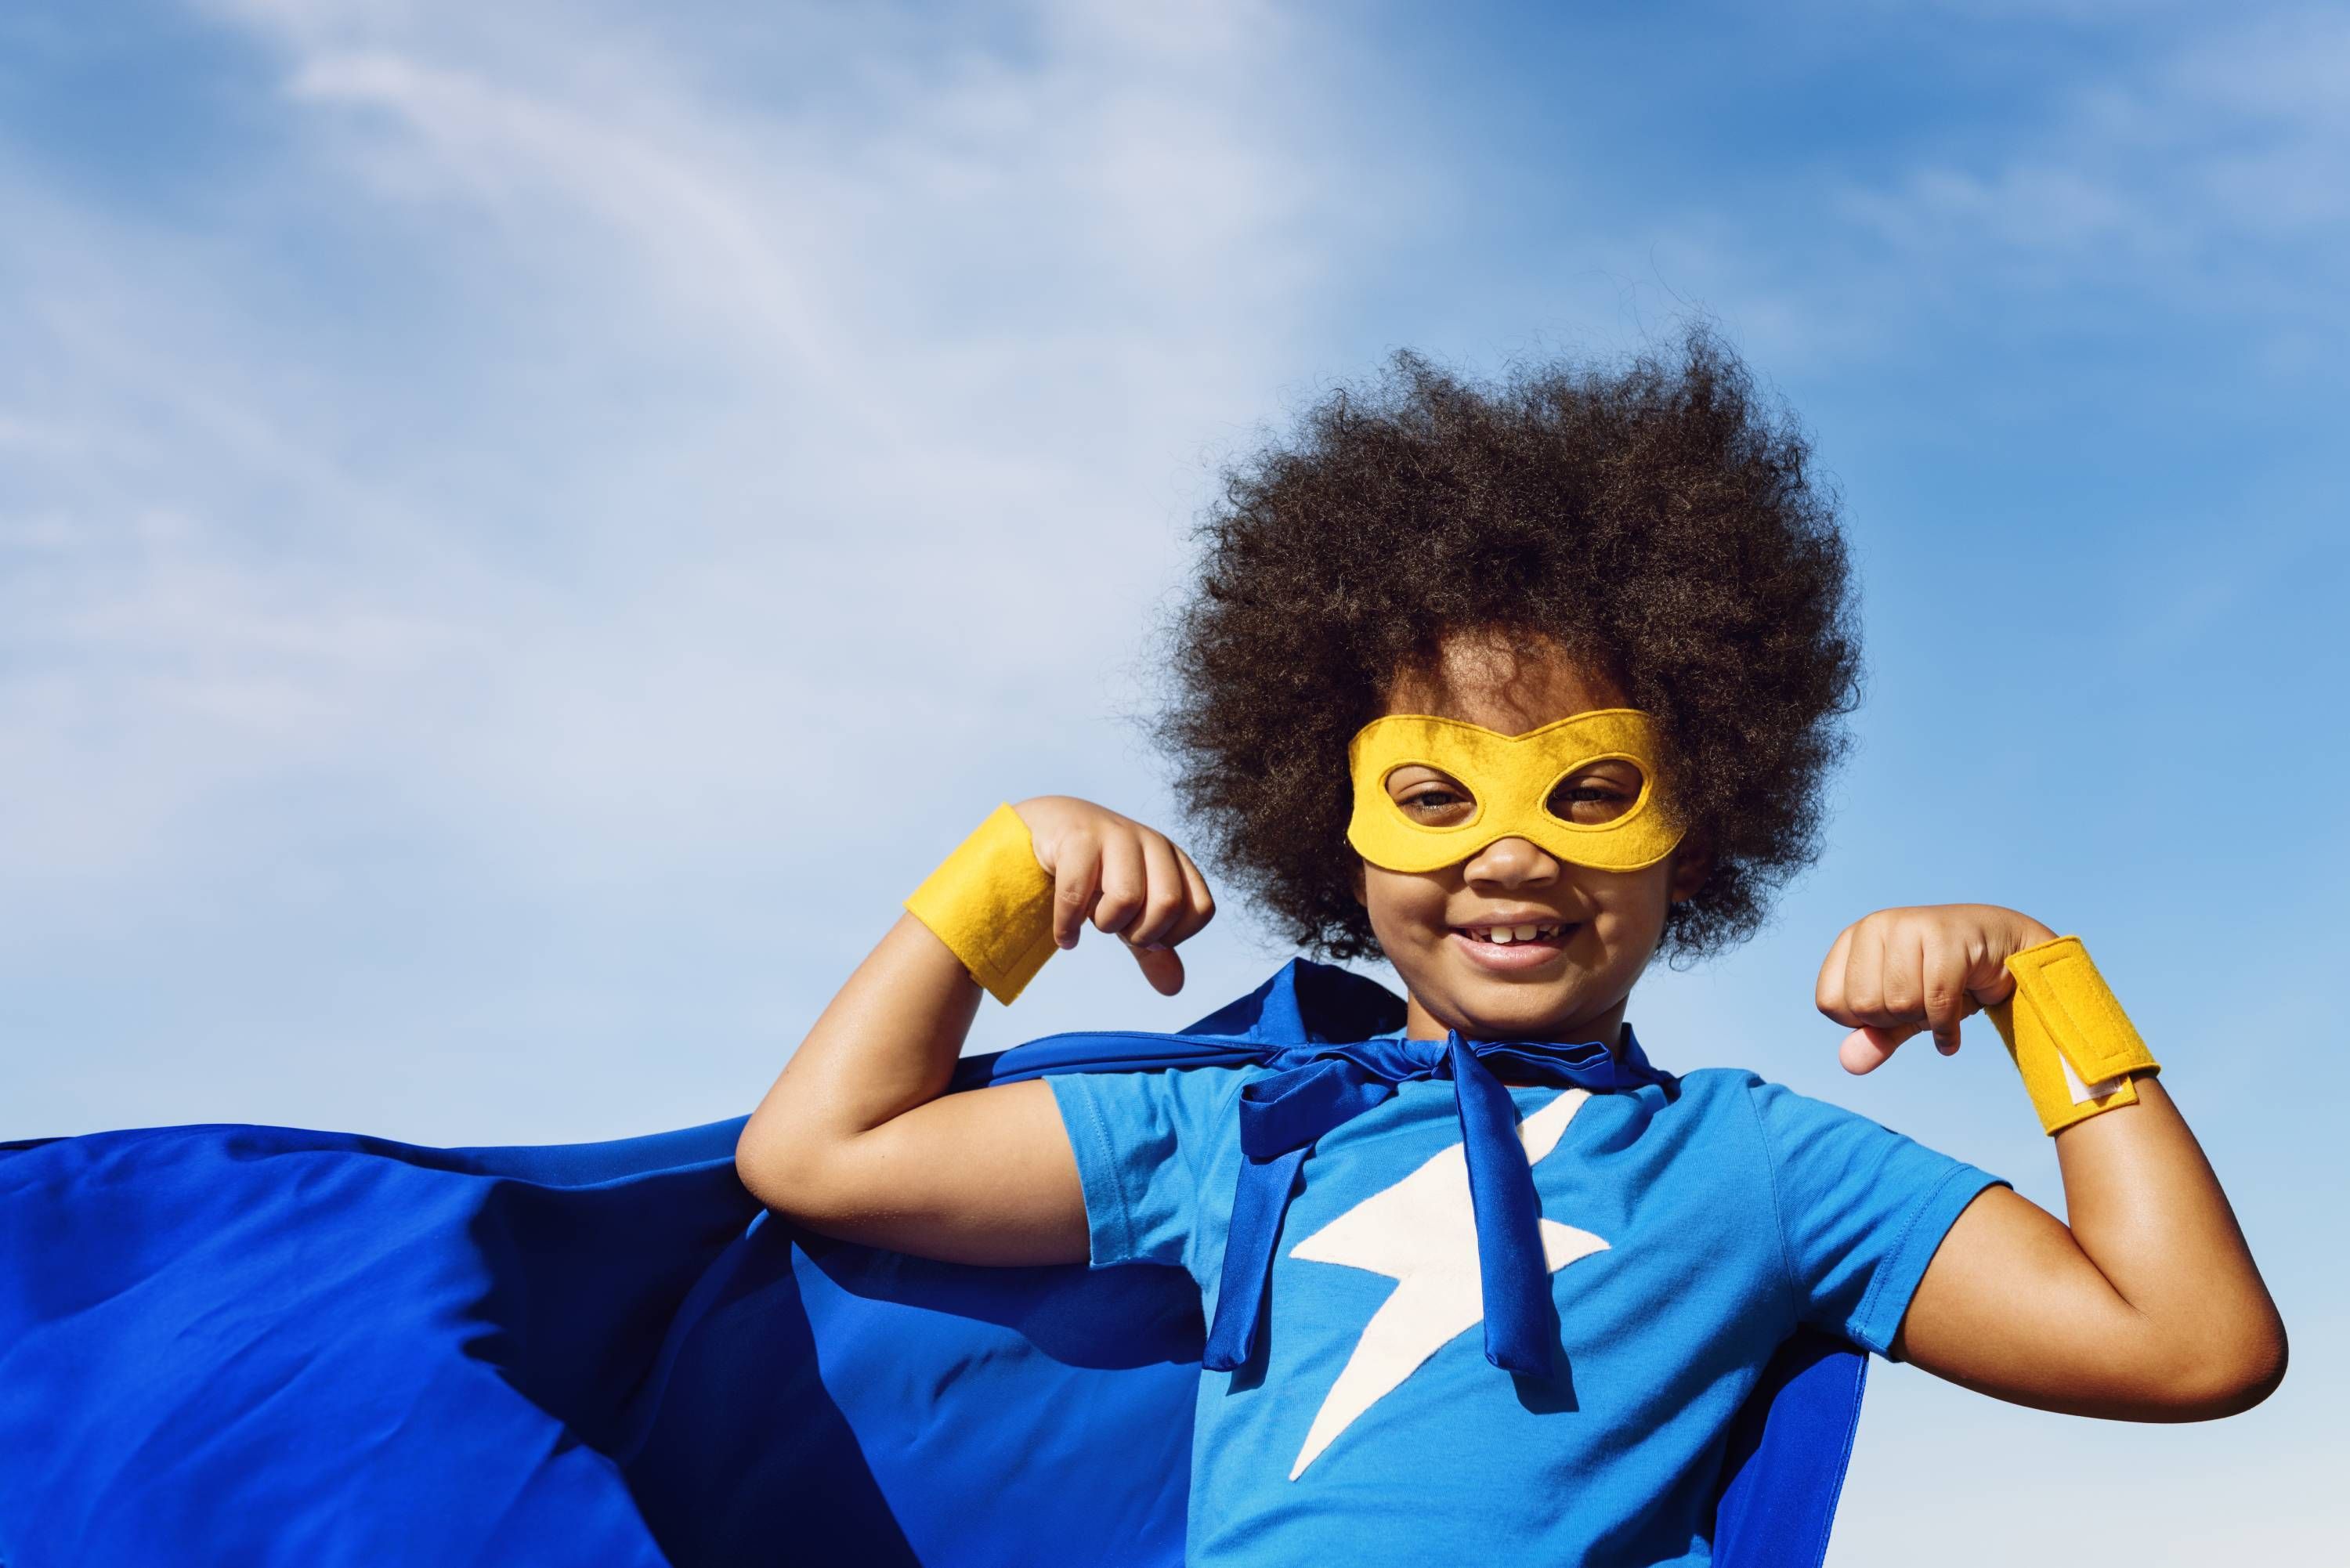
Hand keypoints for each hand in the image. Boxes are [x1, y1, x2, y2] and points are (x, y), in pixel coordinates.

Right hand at [1010, 796, 1216, 996]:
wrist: (1050, 828)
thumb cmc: (1097, 875)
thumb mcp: (1130, 913)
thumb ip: (1153, 949)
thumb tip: (1174, 988)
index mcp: (1175, 859)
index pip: (1200, 910)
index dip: (1173, 936)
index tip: (1144, 933)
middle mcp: (1153, 843)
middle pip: (1168, 905)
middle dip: (1140, 932)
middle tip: (1117, 928)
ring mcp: (1116, 835)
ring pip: (1127, 898)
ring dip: (1105, 924)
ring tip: (1091, 920)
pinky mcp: (1078, 838)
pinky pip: (1077, 894)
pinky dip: (1068, 926)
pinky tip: (1065, 937)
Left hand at [1815, 904, 2058, 1074]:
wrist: (2008, 953)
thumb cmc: (1948, 980)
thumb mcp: (1904, 1014)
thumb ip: (1875, 1037)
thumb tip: (1848, 1064)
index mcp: (1853, 940)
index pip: (1830, 1003)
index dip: (1864, 1021)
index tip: (1894, 1006)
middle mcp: (1875, 926)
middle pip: (1864, 1006)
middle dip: (1899, 1018)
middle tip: (1925, 1001)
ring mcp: (1910, 925)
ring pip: (1900, 1003)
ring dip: (1927, 1018)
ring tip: (1943, 999)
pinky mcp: (1947, 936)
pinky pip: (1937, 1001)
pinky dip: (1948, 1027)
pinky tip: (1953, 1028)